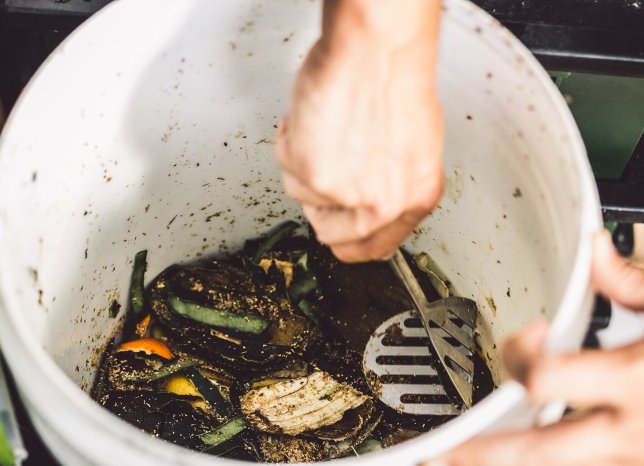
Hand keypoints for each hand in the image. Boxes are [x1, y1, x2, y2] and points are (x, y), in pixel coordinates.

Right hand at [276, 0, 443, 261]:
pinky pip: (286, 165)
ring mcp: (347, 192)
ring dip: (306, 161)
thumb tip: (363, 202)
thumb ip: (388, 185)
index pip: (372, 249)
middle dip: (321, 201)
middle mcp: (384, 203)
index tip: (336, 229)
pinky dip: (292, 138)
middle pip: (329, 233)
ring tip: (329, 127)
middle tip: (331, 164)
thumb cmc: (394, 80)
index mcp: (414, 197)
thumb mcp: (412, 146)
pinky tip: (317, 116)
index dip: (348, 239)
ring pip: (302, 194)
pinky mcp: (315, 174)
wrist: (376, 49)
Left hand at [428, 230, 643, 465]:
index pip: (544, 378)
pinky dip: (565, 459)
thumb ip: (635, 281)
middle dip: (481, 456)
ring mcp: (637, 458)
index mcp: (637, 380)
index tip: (524, 335)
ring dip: (514, 464)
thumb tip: (596, 252)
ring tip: (471, 460)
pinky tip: (540, 449)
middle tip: (438, 455)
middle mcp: (633, 433)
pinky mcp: (638, 463)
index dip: (519, 354)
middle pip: (536, 454)